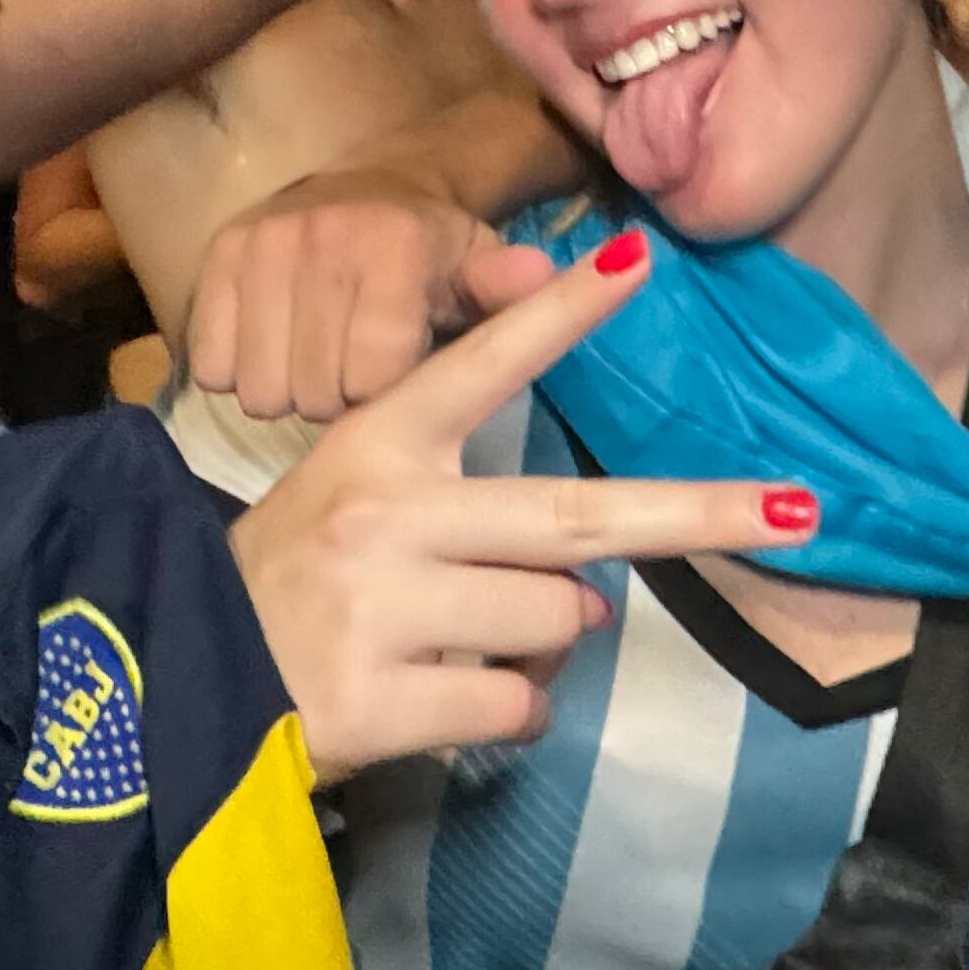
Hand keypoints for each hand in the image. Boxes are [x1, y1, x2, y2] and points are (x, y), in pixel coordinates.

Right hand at [180, 164, 556, 420]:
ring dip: (286, 394)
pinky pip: (211, 364)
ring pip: (260, 389)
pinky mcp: (216, 253)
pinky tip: (272, 351)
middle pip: (314, 393)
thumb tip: (540, 278)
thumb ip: (504, 287)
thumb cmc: (434, 249)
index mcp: (392, 246)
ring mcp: (260, 244)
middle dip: (336, 403)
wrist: (371, 181)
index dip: (382, 398)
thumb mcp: (478, 268)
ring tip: (314, 366)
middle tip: (351, 377)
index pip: (371, 377)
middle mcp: (319, 236)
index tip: (393, 384)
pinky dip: (238, 372)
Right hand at [229, 230, 813, 779]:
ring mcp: (382, 607)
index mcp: (377, 446)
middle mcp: (385, 514)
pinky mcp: (381, 698)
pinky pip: (514, 705)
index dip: (560, 311)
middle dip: (700, 513)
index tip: (636, 257)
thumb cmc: (287, 584)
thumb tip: (591, 594)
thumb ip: (467, 515)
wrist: (171, 685)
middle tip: (797, 508)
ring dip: (540, 644)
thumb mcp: (352, 503)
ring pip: (553, 625)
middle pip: (576, 518)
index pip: (482, 363)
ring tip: (457, 640)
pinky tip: (441, 700)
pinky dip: (506, 712)